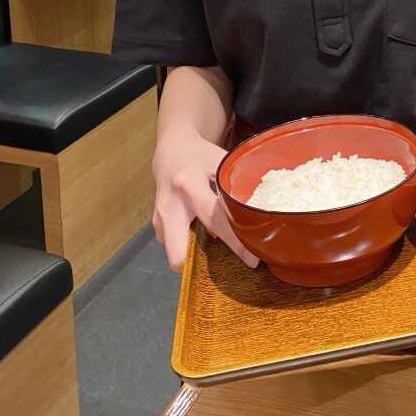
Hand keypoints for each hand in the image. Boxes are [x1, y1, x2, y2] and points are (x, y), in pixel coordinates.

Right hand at [152, 129, 258, 271]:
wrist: (172, 150)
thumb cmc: (202, 157)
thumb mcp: (221, 162)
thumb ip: (236, 185)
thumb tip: (260, 214)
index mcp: (188, 183)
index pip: (213, 217)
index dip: (233, 240)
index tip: (252, 259)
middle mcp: (169, 204)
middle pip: (178, 249)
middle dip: (196, 265)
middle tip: (227, 264)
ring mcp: (158, 217)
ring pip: (176, 251)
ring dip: (195, 252)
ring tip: (215, 239)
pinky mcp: (156, 226)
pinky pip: (174, 244)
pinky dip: (188, 242)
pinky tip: (200, 228)